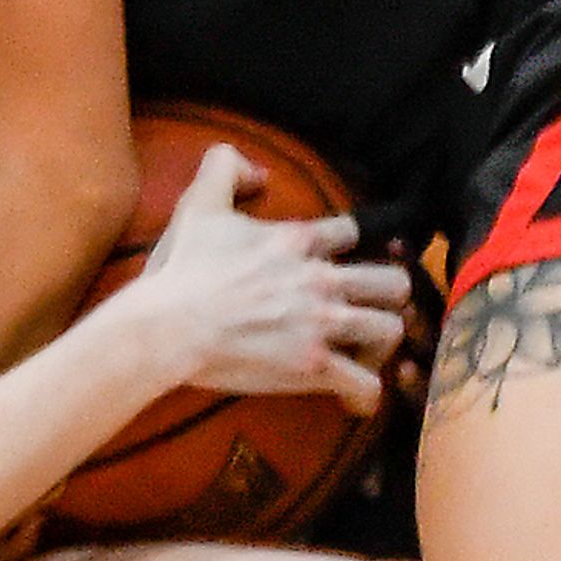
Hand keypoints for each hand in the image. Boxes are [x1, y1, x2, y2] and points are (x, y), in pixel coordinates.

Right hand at [133, 144, 416, 409]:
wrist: (167, 326)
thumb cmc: (181, 271)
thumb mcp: (199, 204)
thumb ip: (225, 167)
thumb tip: (259, 173)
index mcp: (297, 241)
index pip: (352, 233)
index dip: (347, 247)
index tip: (335, 263)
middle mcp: (320, 280)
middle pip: (393, 282)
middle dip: (387, 297)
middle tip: (367, 309)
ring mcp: (321, 325)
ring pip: (391, 330)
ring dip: (381, 343)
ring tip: (362, 351)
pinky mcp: (313, 366)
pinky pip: (366, 383)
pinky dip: (365, 392)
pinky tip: (353, 394)